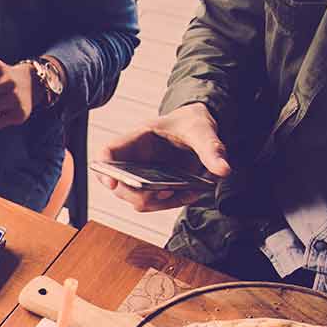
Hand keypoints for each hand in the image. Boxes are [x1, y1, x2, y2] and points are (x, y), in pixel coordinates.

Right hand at [97, 102, 231, 211]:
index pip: (108, 154)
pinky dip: (172, 203)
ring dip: (159, 202)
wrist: (198, 129)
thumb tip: (223, 170)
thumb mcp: (202, 130)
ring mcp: (142, 176)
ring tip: (186, 192)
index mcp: (136, 140)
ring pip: (136, 199)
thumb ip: (211, 148)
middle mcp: (133, 161)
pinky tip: (191, 194)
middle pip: (120, 186)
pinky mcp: (154, 188)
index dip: (104, 170)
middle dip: (139, 195)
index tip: (112, 183)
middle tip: (167, 190)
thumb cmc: (192, 123)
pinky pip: (155, 203)